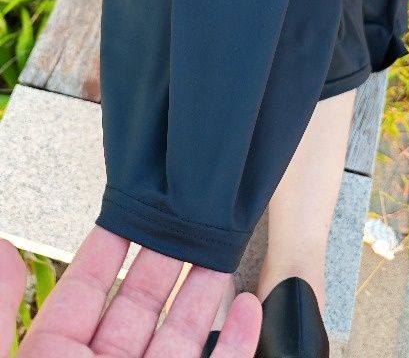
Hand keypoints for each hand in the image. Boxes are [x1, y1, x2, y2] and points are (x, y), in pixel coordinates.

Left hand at [1, 227, 261, 356]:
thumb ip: (0, 311)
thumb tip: (1, 248)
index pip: (88, 286)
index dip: (112, 241)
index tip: (133, 202)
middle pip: (143, 299)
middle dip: (168, 250)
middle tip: (188, 209)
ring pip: (184, 331)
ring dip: (207, 286)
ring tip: (223, 243)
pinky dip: (239, 341)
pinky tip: (249, 308)